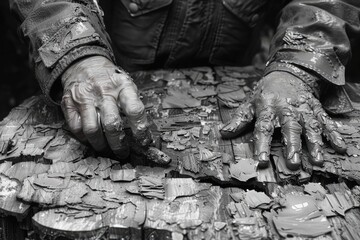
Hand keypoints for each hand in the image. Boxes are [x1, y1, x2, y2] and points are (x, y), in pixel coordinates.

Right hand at [60, 56, 150, 158]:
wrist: (84, 63)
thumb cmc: (110, 80)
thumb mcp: (126, 85)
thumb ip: (133, 105)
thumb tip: (144, 133)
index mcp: (122, 86)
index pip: (135, 110)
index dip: (141, 130)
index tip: (144, 142)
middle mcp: (103, 91)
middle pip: (112, 124)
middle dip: (119, 144)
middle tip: (123, 152)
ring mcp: (85, 98)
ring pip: (92, 130)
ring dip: (101, 145)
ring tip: (107, 149)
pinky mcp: (69, 104)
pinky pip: (77, 129)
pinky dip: (85, 139)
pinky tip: (92, 140)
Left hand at [220, 71, 345, 169]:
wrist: (289, 70)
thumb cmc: (267, 92)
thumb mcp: (250, 102)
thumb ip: (239, 119)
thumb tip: (223, 133)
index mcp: (267, 108)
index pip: (263, 128)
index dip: (262, 144)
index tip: (261, 160)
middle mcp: (286, 109)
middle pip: (290, 128)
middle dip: (293, 146)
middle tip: (295, 163)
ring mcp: (303, 109)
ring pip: (310, 127)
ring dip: (315, 143)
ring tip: (319, 160)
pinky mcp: (316, 109)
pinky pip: (326, 121)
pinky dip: (334, 133)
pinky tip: (340, 146)